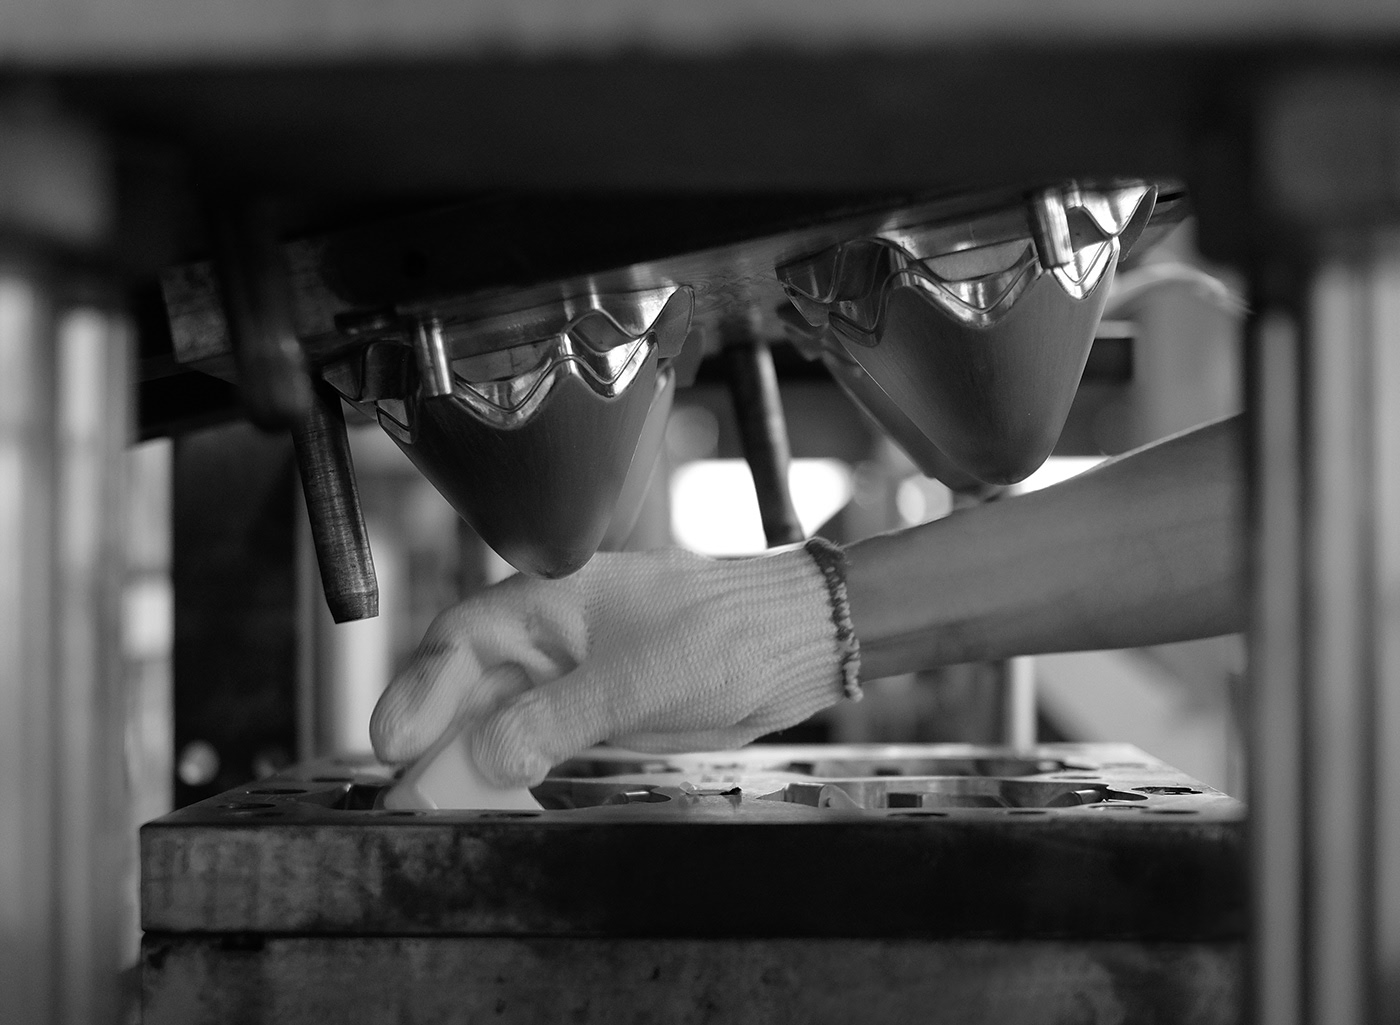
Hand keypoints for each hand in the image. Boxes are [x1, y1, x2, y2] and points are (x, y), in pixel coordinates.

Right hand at [369, 545, 852, 785]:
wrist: (796, 645)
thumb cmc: (729, 630)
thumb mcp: (639, 676)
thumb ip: (560, 716)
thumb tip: (489, 756)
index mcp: (553, 600)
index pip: (463, 640)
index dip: (420, 690)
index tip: (394, 741)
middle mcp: (554, 635)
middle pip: (471, 683)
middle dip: (433, 733)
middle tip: (405, 789)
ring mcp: (575, 672)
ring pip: (499, 715)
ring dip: (468, 755)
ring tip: (437, 800)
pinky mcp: (598, 708)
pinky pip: (536, 737)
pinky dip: (511, 765)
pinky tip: (494, 792)